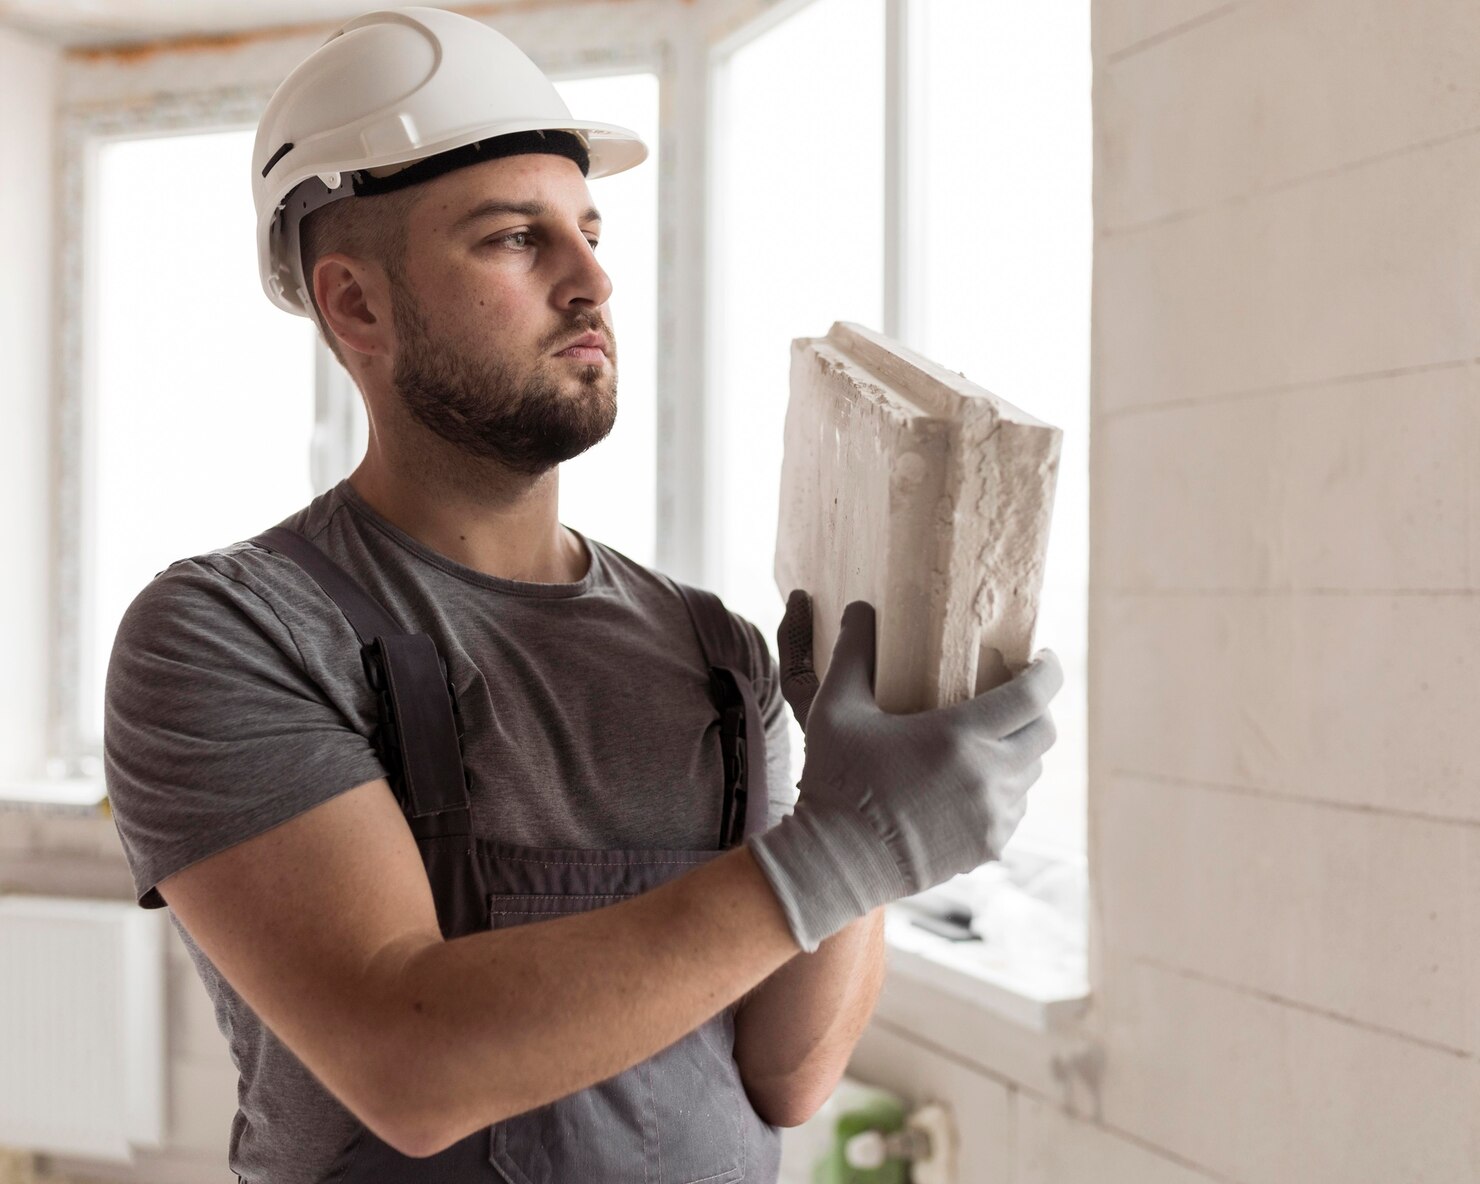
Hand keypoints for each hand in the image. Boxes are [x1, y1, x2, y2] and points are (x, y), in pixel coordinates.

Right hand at [749, 599, 1062, 951]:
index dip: (1048, 671)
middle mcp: (988, 778)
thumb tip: (862, 608)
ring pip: (1032, 772)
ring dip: (1019, 751)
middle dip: (1036, 709)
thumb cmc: (835, 780)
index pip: (1034, 696)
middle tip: (1013, 696)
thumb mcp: (836, 709)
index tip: (1042, 657)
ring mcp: (993, 817)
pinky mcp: (988, 847)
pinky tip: (972, 782)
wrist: (836, 862)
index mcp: (958, 737)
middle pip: (1044, 733)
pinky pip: (1015, 808)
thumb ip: (854, 653)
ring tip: (988, 740)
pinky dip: (1005, 789)